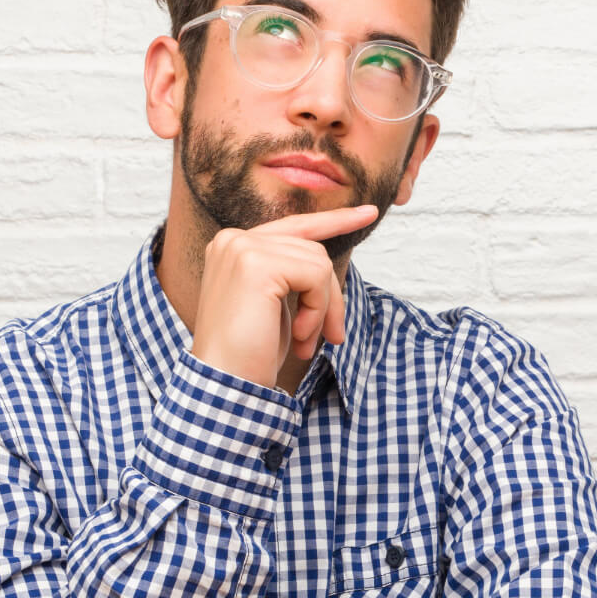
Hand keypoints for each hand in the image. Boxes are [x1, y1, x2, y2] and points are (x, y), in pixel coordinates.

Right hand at [189, 205, 378, 388]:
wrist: (226, 384)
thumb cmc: (251, 353)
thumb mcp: (275, 305)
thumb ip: (292, 275)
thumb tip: (325, 265)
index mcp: (233, 246)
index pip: (294, 226)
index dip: (335, 220)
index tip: (370, 213)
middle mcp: (233, 239)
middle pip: (313, 249)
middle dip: (330, 296)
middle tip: (333, 336)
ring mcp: (242, 248)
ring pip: (319, 262)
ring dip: (323, 308)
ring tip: (307, 340)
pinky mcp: (256, 263)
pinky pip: (316, 275)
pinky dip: (318, 309)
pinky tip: (300, 335)